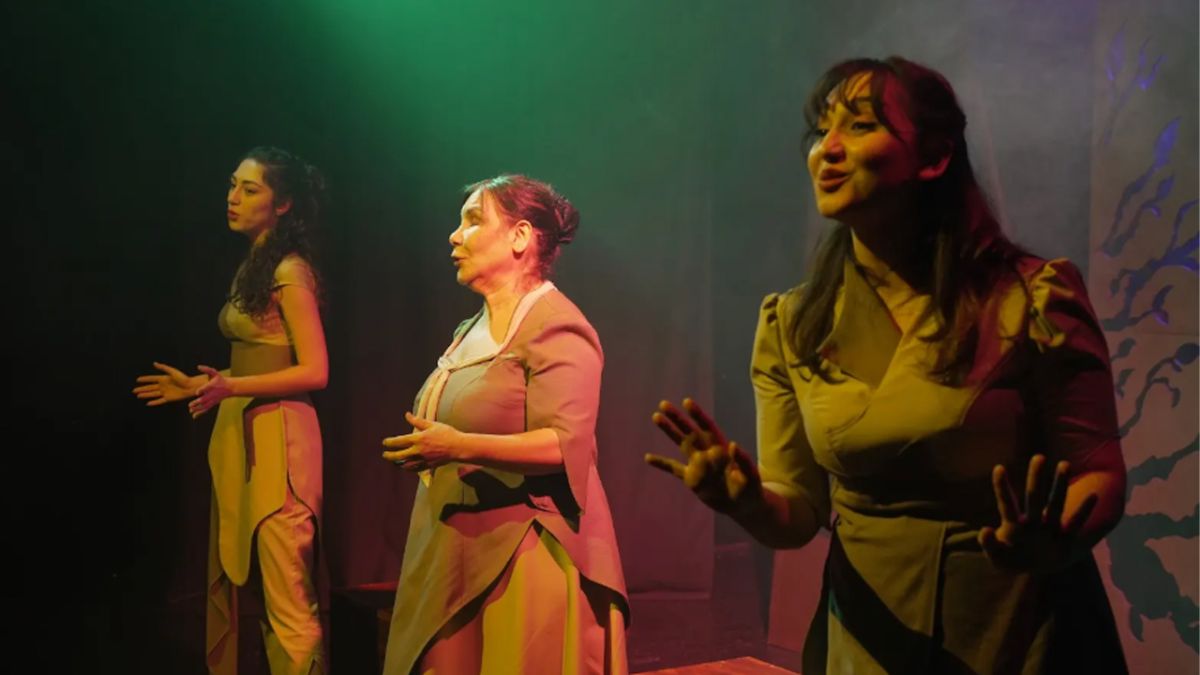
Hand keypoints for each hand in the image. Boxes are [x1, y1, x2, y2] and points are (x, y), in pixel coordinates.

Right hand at [133, 362, 206, 406]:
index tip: (137, 380)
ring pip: (152, 394)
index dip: (145, 379)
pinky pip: (159, 401)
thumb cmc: (183, 378)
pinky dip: (154, 402)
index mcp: (163, 378)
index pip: (151, 379)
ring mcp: (165, 392)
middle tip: (134, 390)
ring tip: (138, 395)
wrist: (191, 386)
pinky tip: (148, 403)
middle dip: (142, 389)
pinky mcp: (168, 398)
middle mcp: (163, 386)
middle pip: (150, 387)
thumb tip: (154, 363)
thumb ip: (164, 368)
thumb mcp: (173, 372)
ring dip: (145, 395)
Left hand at [189, 365, 232, 418]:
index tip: (197, 392)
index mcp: (212, 386)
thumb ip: (207, 369)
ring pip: (205, 406)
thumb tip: (198, 366)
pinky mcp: (213, 403)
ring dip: (197, 409)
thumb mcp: (215, 373)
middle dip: (197, 402)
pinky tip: (194, 416)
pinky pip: (206, 409)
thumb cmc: (221, 380)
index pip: (207, 388)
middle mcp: (212, 394)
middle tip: (190, 405)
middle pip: (204, 399)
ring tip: (190, 410)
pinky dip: (200, 413)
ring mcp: (213, 400)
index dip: (202, 390)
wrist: (230, 388)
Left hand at [381, 412, 462, 471]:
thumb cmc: (446, 433)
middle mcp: (418, 451)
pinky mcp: (428, 465)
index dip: (390, 442)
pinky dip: (408, 468)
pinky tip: (406, 467)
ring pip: (405, 464)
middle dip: (390, 455)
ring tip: (393, 462)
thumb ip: (417, 421)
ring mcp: (423, 459)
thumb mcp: (432, 424)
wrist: (458, 447)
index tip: (384, 442)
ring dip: (398, 463)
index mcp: (418, 439)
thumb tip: (407, 415)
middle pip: (399, 455)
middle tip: (384, 455)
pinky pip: (415, 469)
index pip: (399, 441)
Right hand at [645, 398, 762, 514]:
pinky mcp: (692, 479)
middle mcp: (707, 452)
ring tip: (655, 417)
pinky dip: (661, 464)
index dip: (697, 415)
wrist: (743, 505)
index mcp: (722, 448)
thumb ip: (743, 460)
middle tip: (663, 404)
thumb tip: (733, 445)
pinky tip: (647, 457)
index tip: (686, 402)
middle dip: (678, 418)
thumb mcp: (751, 475)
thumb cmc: (750, 488)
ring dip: (669, 431)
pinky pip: (674, 469)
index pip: (707, 428)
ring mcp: (698, 465)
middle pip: (690, 432)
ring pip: (681, 444)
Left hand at [978, 454, 1097, 572]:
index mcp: (1013, 525)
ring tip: (1064, 464)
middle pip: (1034, 497)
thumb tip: (984, 530)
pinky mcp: (1064, 540)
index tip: (999, 468)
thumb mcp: (996, 557)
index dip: (1002, 488)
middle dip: (1036, 478)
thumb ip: (988, 545)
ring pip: (1055, 504)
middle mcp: (1032, 522)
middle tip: (1038, 456)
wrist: (1032, 571)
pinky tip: (1093, 496)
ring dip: (1060, 485)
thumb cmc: (1011, 559)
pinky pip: (1075, 524)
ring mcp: (1048, 529)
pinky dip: (1083, 512)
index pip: (1007, 503)